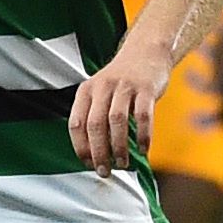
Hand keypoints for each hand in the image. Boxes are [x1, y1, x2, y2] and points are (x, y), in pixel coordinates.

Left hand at [69, 42, 166, 175]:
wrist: (146, 51)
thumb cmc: (121, 80)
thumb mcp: (99, 91)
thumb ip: (93, 115)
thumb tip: (93, 155)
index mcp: (86, 90)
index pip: (76, 123)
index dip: (81, 147)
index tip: (88, 164)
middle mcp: (103, 87)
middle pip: (95, 125)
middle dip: (99, 152)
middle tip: (105, 171)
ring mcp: (125, 87)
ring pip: (117, 121)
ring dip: (119, 147)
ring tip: (123, 164)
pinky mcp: (146, 89)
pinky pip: (143, 116)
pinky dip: (143, 136)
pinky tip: (143, 149)